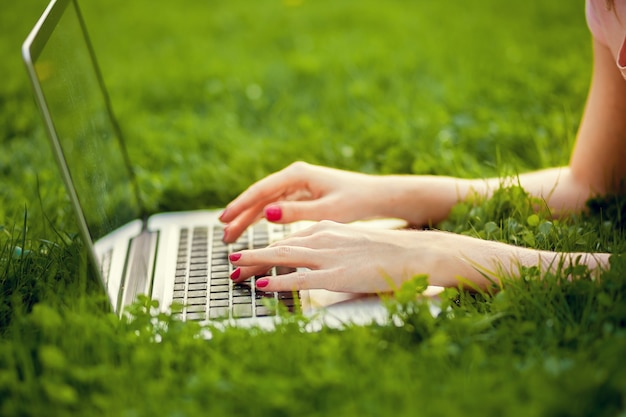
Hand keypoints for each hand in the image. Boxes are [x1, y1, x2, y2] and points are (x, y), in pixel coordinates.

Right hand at [219, 161, 384, 242]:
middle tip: (224, 234)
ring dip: (249, 217)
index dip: (241, 205)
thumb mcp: (327, 211)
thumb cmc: (355, 201)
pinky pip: (276, 205)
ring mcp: (297, 184)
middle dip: (240, 215)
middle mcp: (294, 176)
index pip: (262, 190)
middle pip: (260, 197)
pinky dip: (262, 216)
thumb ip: (296, 212)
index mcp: (298, 175)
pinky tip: (251, 226)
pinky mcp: (301, 193)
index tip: (224, 218)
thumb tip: (267, 214)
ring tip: (231, 234)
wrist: (375, 196)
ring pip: (266, 202)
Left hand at [228, 220, 464, 292]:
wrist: (417, 252)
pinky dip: (279, 282)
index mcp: (328, 229)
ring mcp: (329, 256)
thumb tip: (315, 260)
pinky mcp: (337, 275)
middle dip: (251, 256)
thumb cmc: (389, 252)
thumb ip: (332, 248)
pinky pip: (301, 279)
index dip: (265, 250)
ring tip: (235, 270)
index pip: (289, 239)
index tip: (248, 258)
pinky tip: (263, 285)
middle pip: (279, 246)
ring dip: (255, 264)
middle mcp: (324, 239)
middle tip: (230, 264)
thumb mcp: (354, 243)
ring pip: (283, 258)